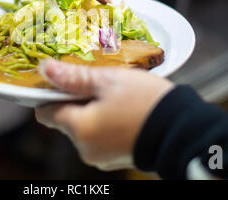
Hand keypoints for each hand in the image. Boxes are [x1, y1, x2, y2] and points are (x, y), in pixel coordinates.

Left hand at [35, 59, 173, 170]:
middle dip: (76, 101)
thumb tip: (46, 69)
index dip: (52, 94)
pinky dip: (104, 124)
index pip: (45, 112)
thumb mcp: (109, 81)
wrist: (182, 129)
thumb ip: (75, 77)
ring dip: (91, 111)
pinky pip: (98, 138)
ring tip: (113, 96)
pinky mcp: (113, 159)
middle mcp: (84, 148)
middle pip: (65, 120)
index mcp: (79, 128)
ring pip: (82, 128)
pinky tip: (121, 111)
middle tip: (98, 84)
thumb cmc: (146, 102)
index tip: (66, 81)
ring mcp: (99, 157)